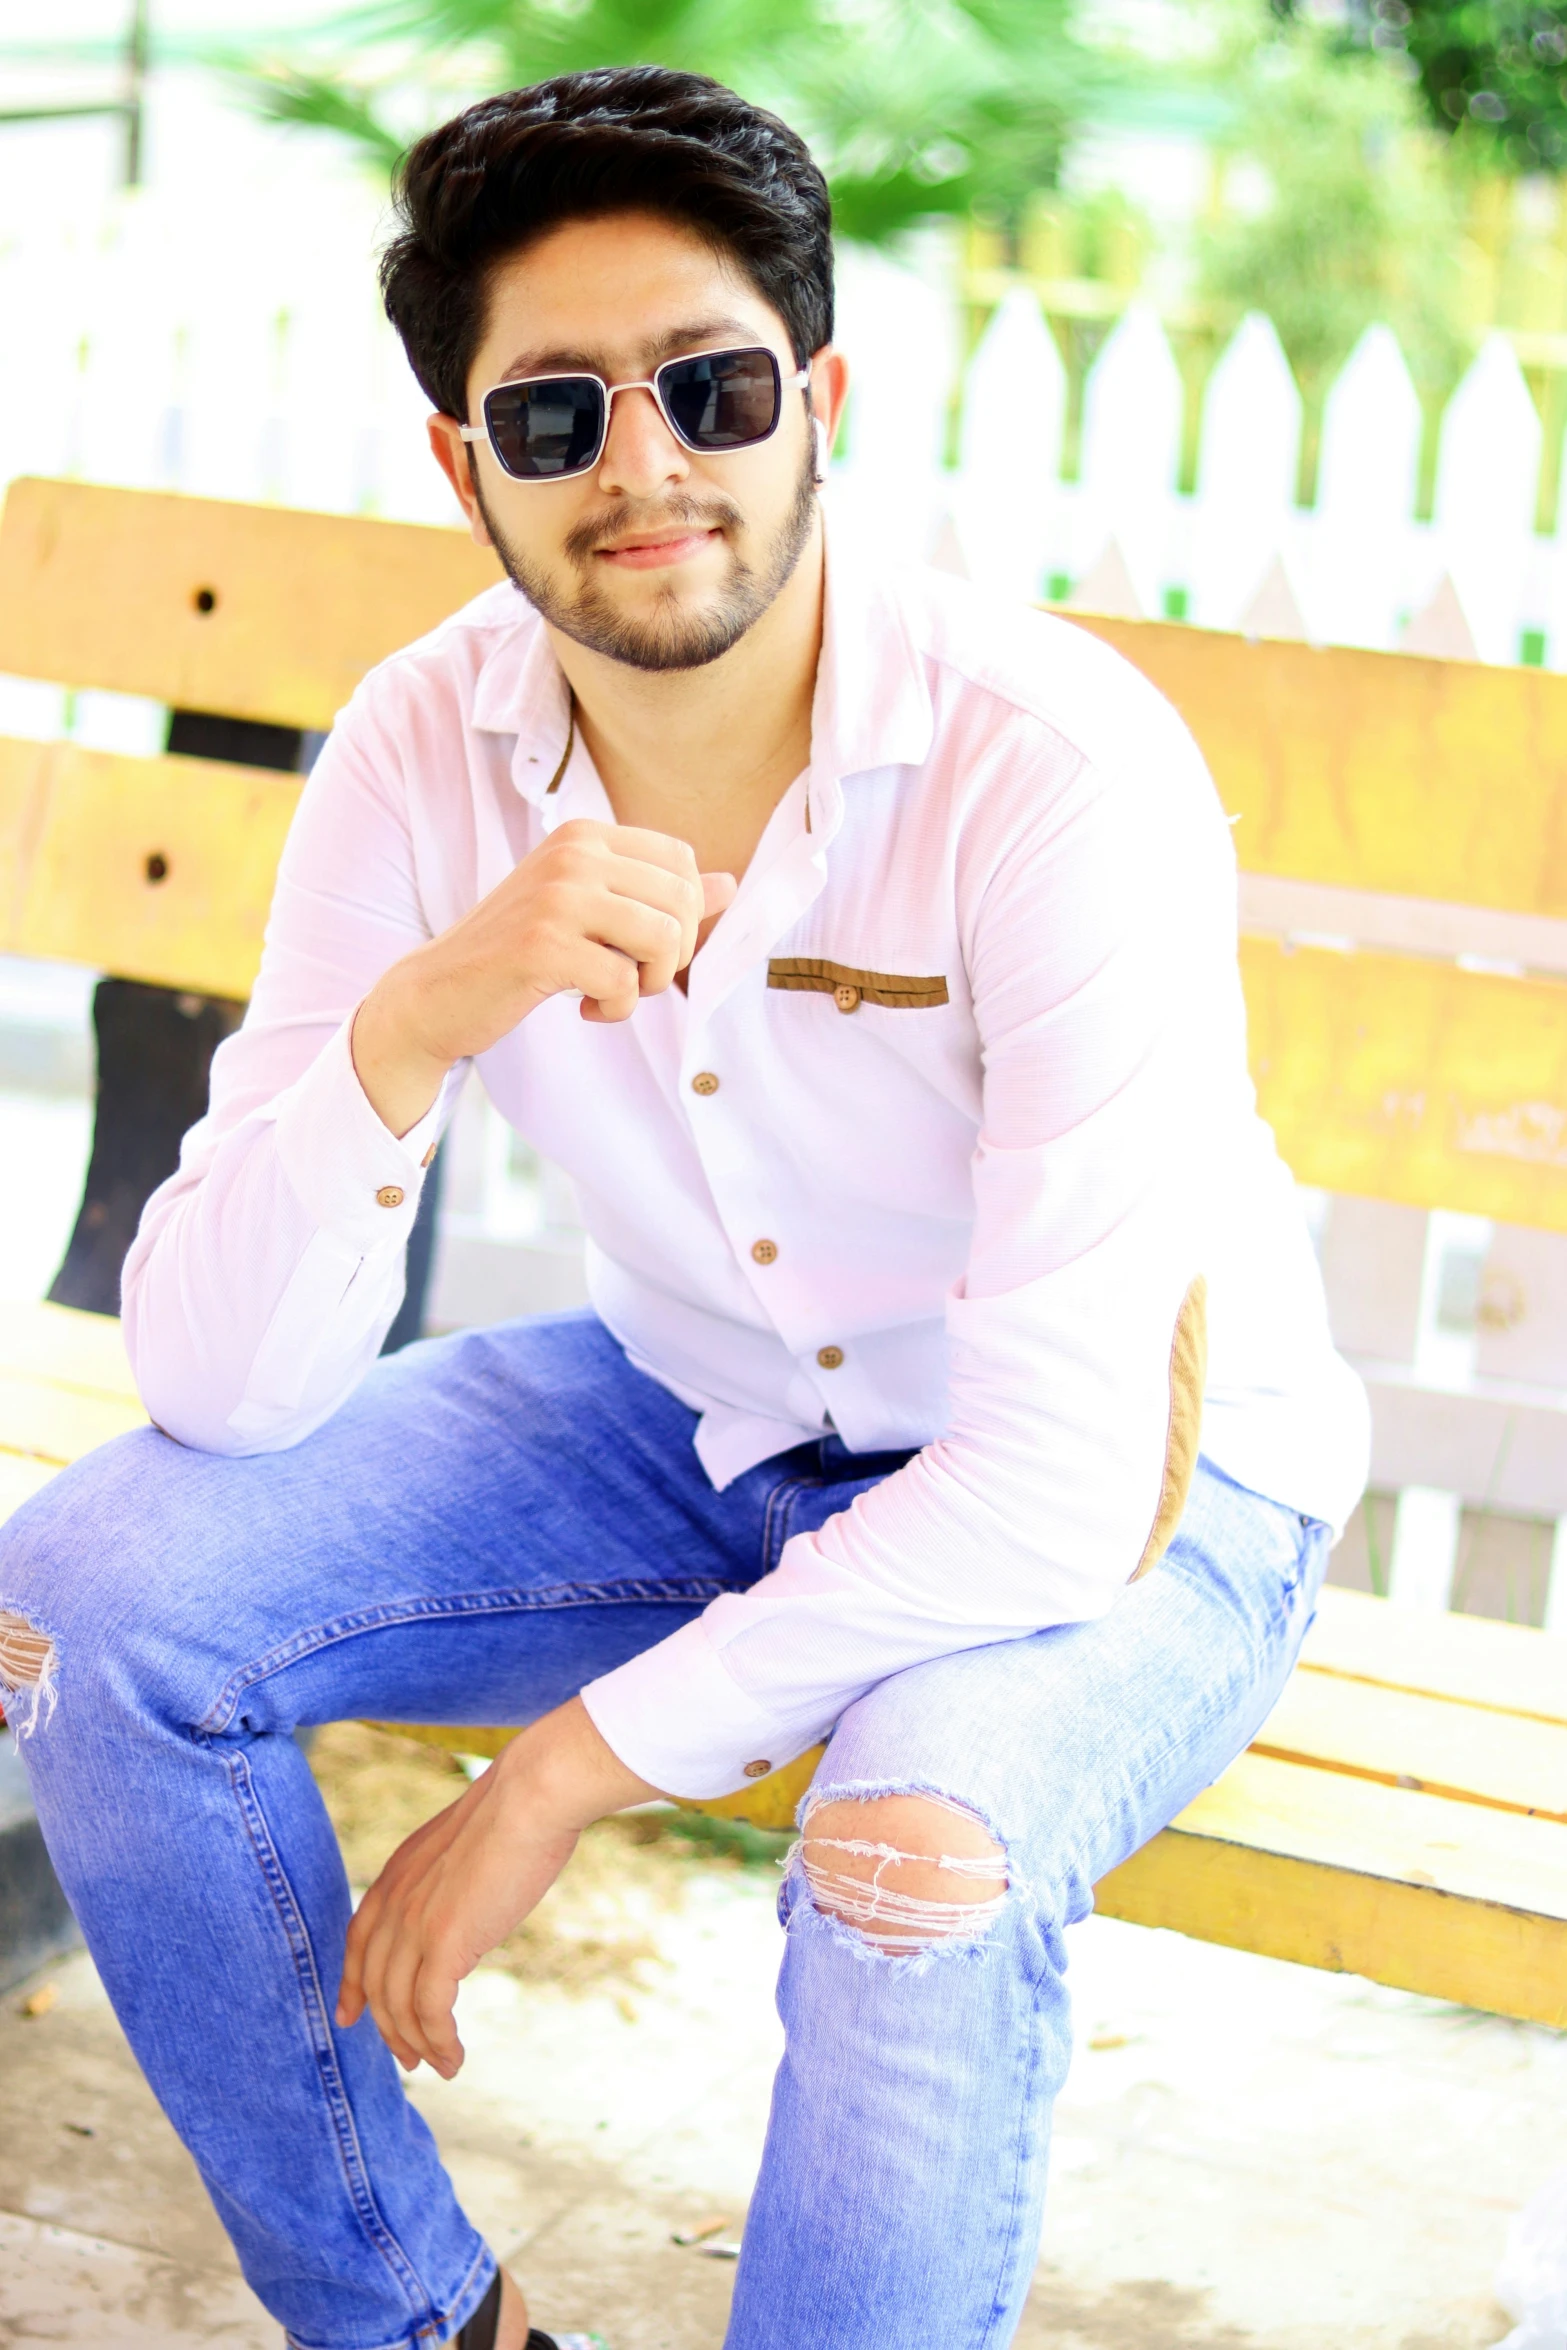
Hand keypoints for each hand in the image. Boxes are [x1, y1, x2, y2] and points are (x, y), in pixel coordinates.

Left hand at [335, 1697, 657, 2076]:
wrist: (532, 1796)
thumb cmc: (518, 1812)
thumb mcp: (465, 1848)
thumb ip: (449, 1883)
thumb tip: (465, 1916)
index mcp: (397, 1874)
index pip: (358, 1940)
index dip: (351, 1983)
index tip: (349, 2015)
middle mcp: (395, 1901)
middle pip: (376, 1983)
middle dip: (389, 2028)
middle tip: (410, 2059)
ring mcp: (415, 1923)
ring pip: (399, 2005)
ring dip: (418, 2044)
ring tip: (441, 2066)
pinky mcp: (444, 1942)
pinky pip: (430, 2011)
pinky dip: (439, 2042)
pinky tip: (455, 2058)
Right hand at [352, 821, 736, 1135]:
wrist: (437, 991)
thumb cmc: (517, 951)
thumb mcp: (587, 910)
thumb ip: (654, 895)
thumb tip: (729, 884)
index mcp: (584, 835)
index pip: (683, 861)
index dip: (684, 914)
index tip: (644, 945)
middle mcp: (572, 853)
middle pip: (683, 902)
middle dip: (672, 955)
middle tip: (631, 976)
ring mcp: (557, 896)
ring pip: (664, 938)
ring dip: (649, 983)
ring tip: (612, 991)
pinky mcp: (544, 945)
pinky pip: (625, 981)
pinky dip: (616, 1007)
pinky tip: (583, 1008)